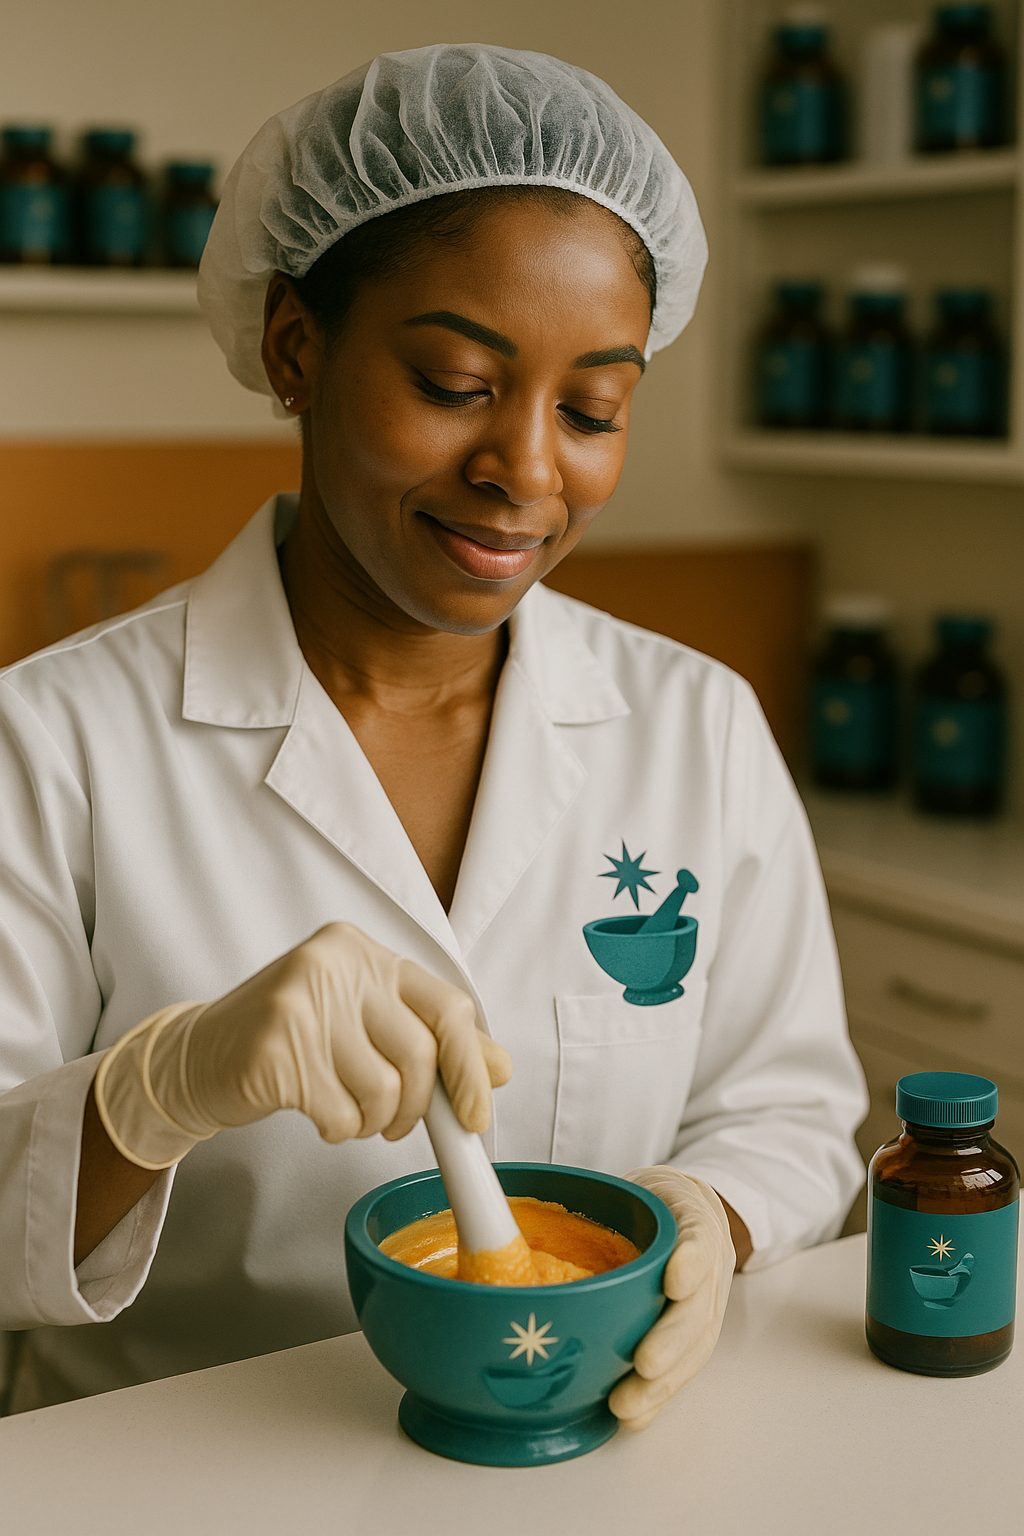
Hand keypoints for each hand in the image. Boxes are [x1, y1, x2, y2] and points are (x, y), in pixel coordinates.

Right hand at [94, 923, 511, 1170]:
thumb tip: (501, 1068)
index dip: (470, 1065)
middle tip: (395, 1123)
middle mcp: (335, 965)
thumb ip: (432, 1038)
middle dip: (416, 1107)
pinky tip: (317, 1113)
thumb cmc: (292, 1039)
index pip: (447, 1006)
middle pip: (419, 1055)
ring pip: (381, 1091)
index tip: (476, 1114)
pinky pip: (340, 1114)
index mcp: (365, 953)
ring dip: (373, 1121)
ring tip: (349, 1111)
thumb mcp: (366, 1023)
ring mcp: (301, 1003)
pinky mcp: (275, 1050)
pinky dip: (338, 1129)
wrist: (200, 1055)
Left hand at [608, 1166, 735, 1430]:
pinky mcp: (695, 1335)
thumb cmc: (649, 1202)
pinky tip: (632, 1416)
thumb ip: (591, 1197)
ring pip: (694, 1347)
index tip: (675, 1279)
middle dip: (671, 1338)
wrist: (688, 1210)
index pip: (698, 1236)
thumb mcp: (637, 1183)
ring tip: (627, 1404)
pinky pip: (681, 1368)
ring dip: (663, 1382)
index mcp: (690, 1218)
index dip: (690, 1260)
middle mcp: (704, 1265)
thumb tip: (500, 1210)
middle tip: (644, 1362)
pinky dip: (657, 1396)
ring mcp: (705, 1304)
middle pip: (698, 1306)